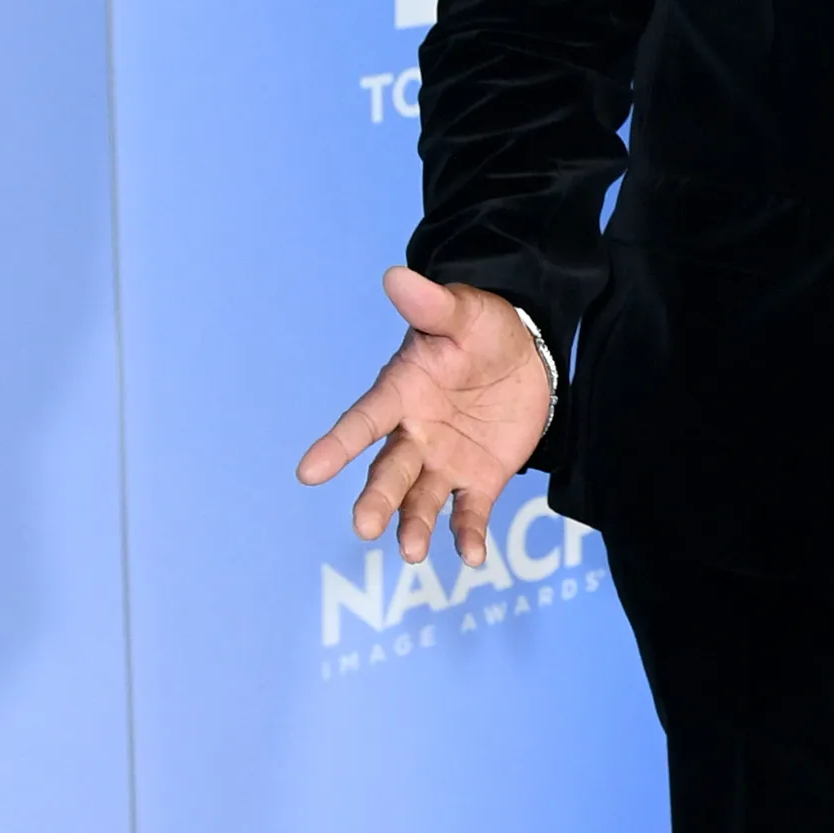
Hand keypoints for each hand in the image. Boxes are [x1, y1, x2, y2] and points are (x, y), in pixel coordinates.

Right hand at [296, 268, 552, 566]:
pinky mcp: (478, 480)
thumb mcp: (464, 312)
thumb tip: (396, 275)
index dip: (337, 445)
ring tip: (411, 553)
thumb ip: (433, 305)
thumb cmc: (481, 330)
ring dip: (414, 526)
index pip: (364, 420)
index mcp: (401, 393)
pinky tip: (472, 557)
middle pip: (389, 472)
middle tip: (363, 526)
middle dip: (376, 499)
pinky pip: (469, 513)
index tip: (308, 471)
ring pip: (421, 499)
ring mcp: (444, 461)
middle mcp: (414, 434)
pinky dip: (468, 535)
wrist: (525, 355)